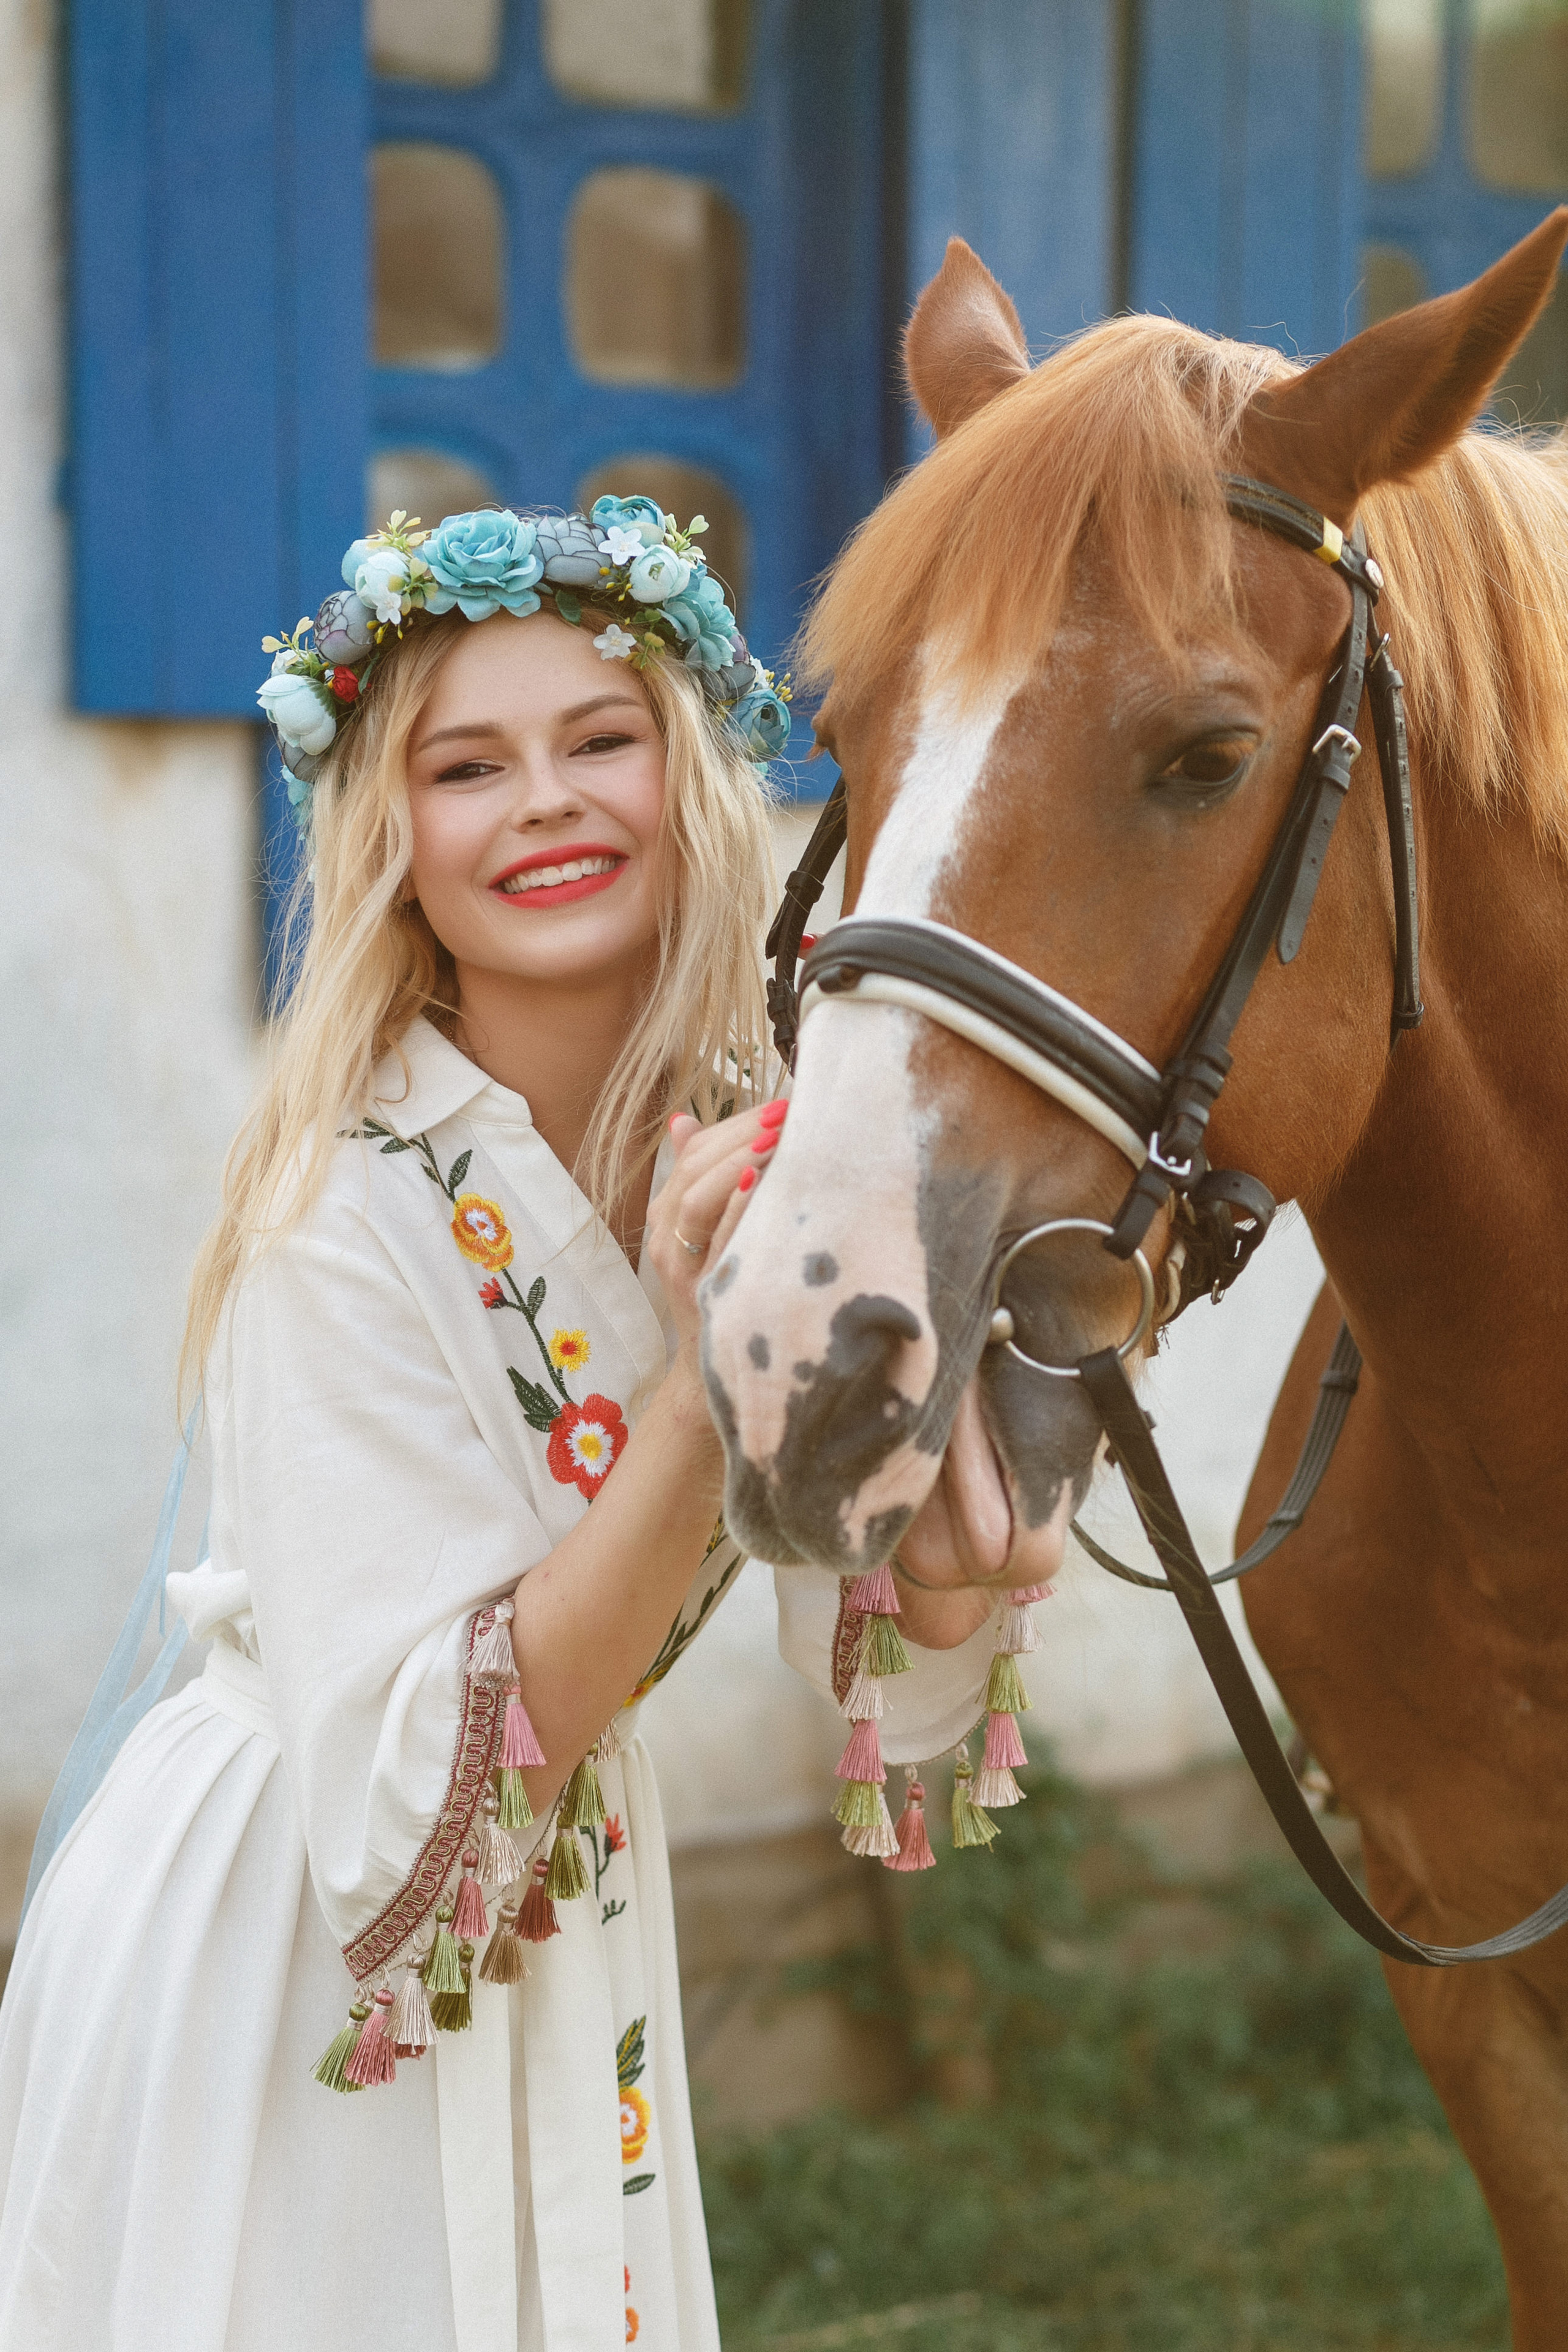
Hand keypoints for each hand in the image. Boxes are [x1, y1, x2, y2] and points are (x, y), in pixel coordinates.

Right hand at [645, 1099, 786, 1348]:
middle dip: (742, 1134)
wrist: (716, 1370)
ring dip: (739, 1160)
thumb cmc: (724, 1290)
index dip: (735, 1124)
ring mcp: (681, 1268)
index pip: (693, 1153)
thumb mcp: (709, 1231)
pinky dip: (737, 1207)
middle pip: (694, 1169)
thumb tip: (683, 1121)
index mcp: (666, 1215)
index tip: (779, 1105)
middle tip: (787, 1111)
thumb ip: (701, 1177)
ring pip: (698, 1199)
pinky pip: (718, 1241)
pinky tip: (761, 1181)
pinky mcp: (705, 1293)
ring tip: (778, 1135)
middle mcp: (666, 1238)